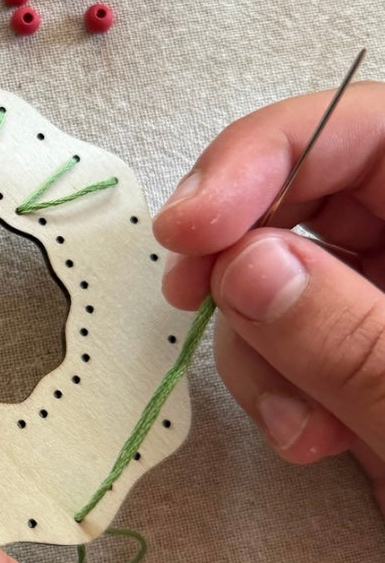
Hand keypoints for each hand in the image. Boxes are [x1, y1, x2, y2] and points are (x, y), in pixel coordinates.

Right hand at [153, 81, 384, 513]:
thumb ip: (361, 346)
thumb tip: (246, 265)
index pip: (373, 128)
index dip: (270, 153)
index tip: (196, 222)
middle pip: (314, 194)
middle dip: (244, 249)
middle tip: (195, 289)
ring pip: (285, 268)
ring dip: (260, 338)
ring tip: (297, 419)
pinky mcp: (374, 353)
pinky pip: (293, 333)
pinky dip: (277, 380)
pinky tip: (310, 434)